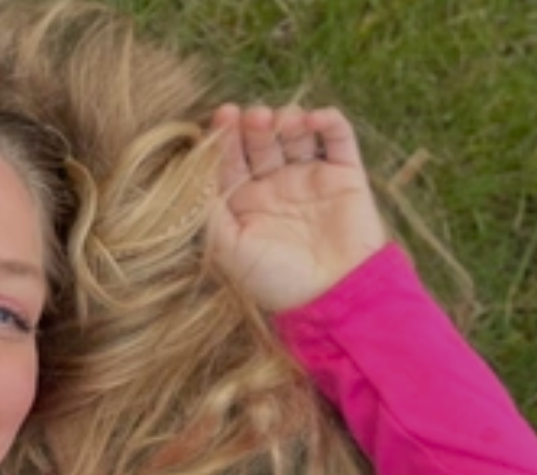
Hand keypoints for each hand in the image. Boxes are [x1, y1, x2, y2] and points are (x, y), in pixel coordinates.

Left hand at [206, 104, 386, 313]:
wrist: (335, 296)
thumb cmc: (276, 280)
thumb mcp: (229, 248)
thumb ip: (208, 211)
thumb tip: (191, 174)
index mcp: (244, 202)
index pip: (229, 159)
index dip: (225, 136)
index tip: (222, 116)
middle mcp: (275, 186)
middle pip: (260, 141)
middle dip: (255, 125)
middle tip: (254, 118)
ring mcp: (310, 178)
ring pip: (296, 133)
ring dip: (288, 119)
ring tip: (283, 121)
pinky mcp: (345, 175)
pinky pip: (338, 139)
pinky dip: (329, 121)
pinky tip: (315, 118)